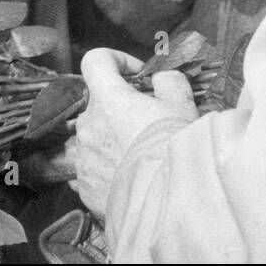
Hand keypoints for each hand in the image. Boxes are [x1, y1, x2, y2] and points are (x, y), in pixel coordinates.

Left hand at [71, 49, 197, 218]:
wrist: (166, 204)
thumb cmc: (173, 150)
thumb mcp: (182, 105)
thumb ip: (169, 81)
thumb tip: (162, 78)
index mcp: (108, 99)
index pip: (95, 61)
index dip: (116, 61)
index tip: (137, 74)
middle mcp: (88, 125)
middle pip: (98, 104)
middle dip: (121, 108)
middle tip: (149, 121)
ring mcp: (82, 157)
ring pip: (95, 138)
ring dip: (114, 140)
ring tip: (142, 155)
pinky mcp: (84, 186)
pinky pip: (93, 169)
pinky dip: (109, 169)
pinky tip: (132, 176)